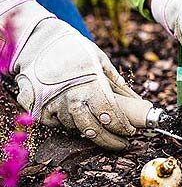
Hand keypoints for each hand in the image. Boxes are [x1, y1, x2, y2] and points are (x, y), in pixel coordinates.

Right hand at [0, 0, 152, 149]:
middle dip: (110, 140)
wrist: (41, 42)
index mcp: (91, 85)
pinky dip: (65, 124)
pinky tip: (75, 119)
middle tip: (121, 143)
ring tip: (100, 127)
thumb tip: (138, 102)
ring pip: (74, 128)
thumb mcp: (101, 61)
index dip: (122, 126)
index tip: (130, 131)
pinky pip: (54, 124)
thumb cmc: (77, 51)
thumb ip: (118, 84)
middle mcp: (71, 97)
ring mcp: (52, 104)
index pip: (110, 115)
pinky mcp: (37, 107)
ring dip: (89, 130)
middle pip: (93, 130)